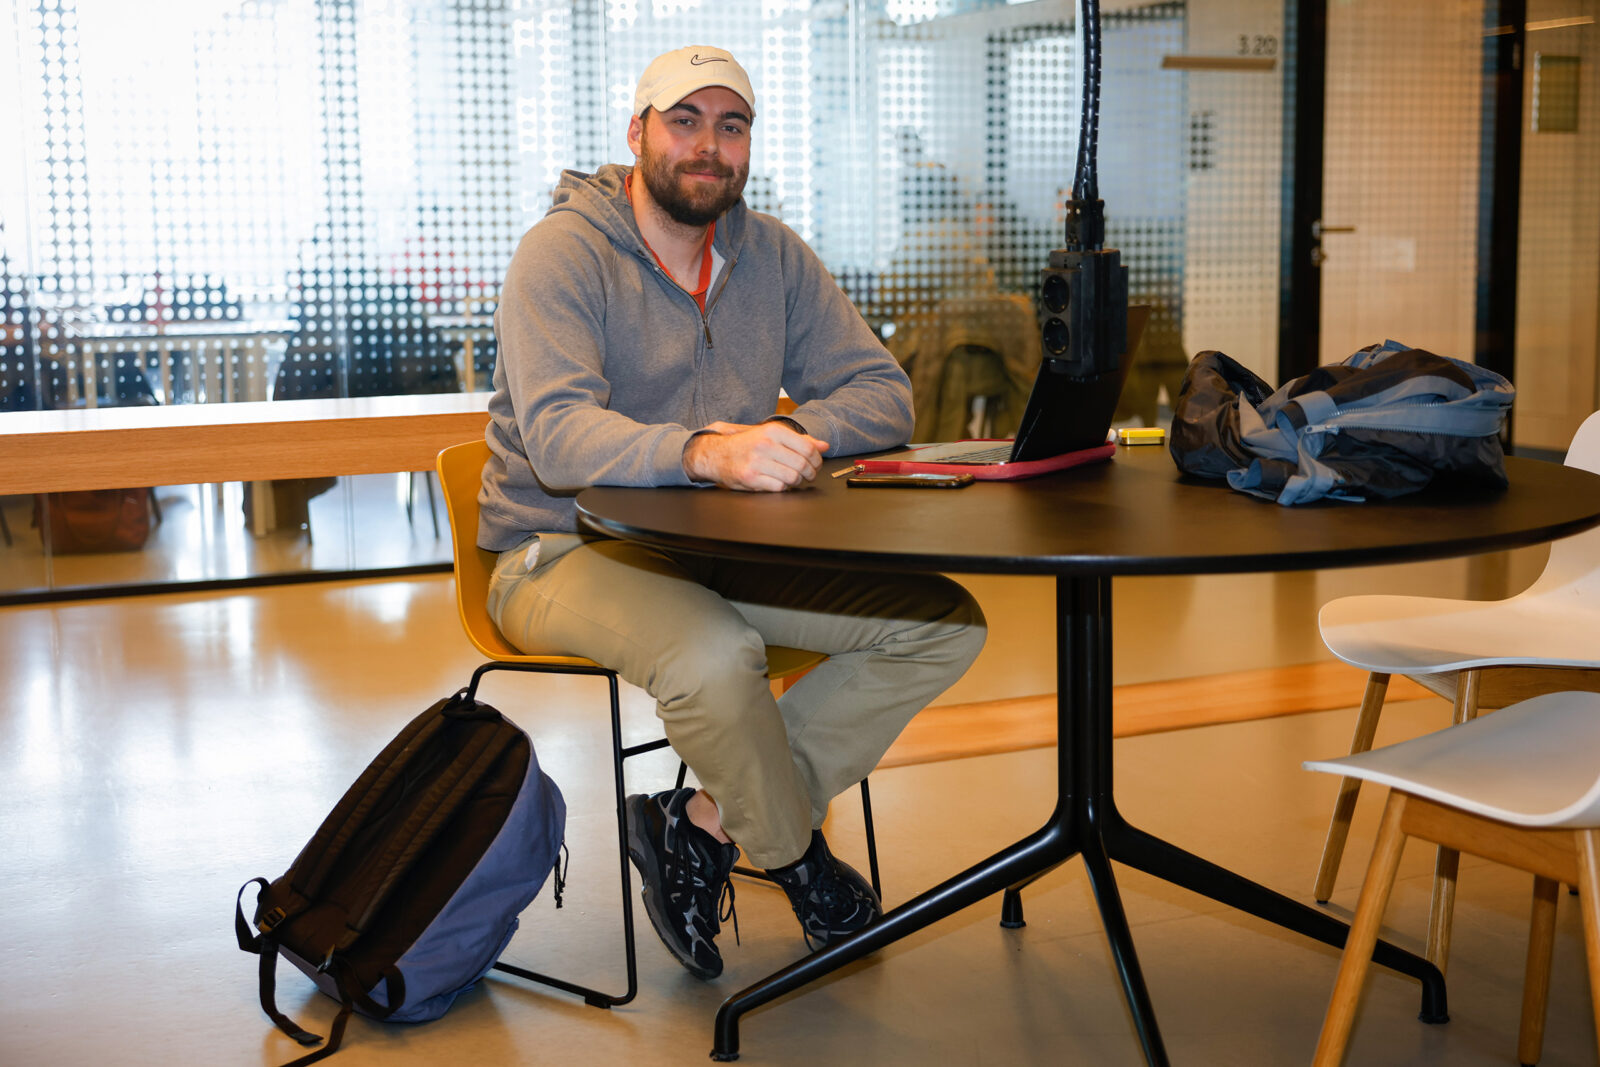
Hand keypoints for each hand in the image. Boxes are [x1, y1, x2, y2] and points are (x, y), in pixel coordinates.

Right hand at [683, 421, 829, 491]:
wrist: (717, 454)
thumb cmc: (747, 445)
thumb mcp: (772, 436)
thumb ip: (800, 440)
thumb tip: (824, 446)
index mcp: (773, 431)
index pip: (807, 447)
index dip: (817, 460)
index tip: (816, 465)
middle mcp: (765, 444)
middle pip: (802, 465)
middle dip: (810, 473)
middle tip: (808, 475)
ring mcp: (757, 462)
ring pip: (793, 478)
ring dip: (796, 482)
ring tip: (792, 479)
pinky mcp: (751, 478)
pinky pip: (779, 487)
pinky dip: (782, 487)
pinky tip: (777, 482)